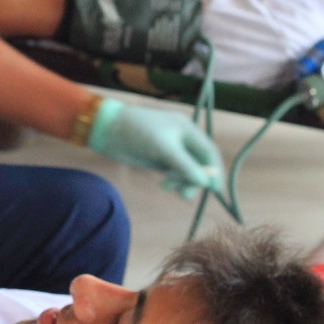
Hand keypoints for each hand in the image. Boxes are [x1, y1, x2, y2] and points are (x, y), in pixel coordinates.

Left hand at [85, 99, 223, 195]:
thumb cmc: (138, 133)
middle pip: (199, 163)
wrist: (108, 130)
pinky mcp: (159, 159)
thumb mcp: (164, 149)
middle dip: (195, 179)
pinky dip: (173, 181)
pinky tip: (164, 184)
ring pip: (187, 170)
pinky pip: (174, 173)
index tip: (214, 189)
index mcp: (187, 129)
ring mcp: (171, 150)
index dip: (214, 169)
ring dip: (183, 182)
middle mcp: (182, 139)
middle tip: (185, 194)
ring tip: (169, 187)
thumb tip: (206, 182)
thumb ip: (185, 165)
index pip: (208, 151)